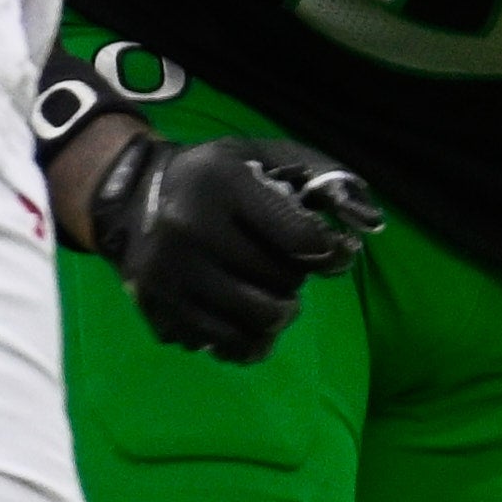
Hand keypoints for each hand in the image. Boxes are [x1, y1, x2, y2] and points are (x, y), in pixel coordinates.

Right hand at [79, 125, 381, 360]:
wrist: (132, 196)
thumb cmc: (218, 177)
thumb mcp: (267, 156)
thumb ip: (324, 178)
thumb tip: (369, 221)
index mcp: (220, 184)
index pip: (299, 237)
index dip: (331, 253)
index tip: (334, 253)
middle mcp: (187, 228)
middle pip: (279, 282)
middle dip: (295, 279)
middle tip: (287, 268)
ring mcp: (166, 274)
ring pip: (254, 322)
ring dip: (277, 315)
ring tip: (274, 300)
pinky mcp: (155, 308)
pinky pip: (220, 345)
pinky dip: (244, 340)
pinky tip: (245, 321)